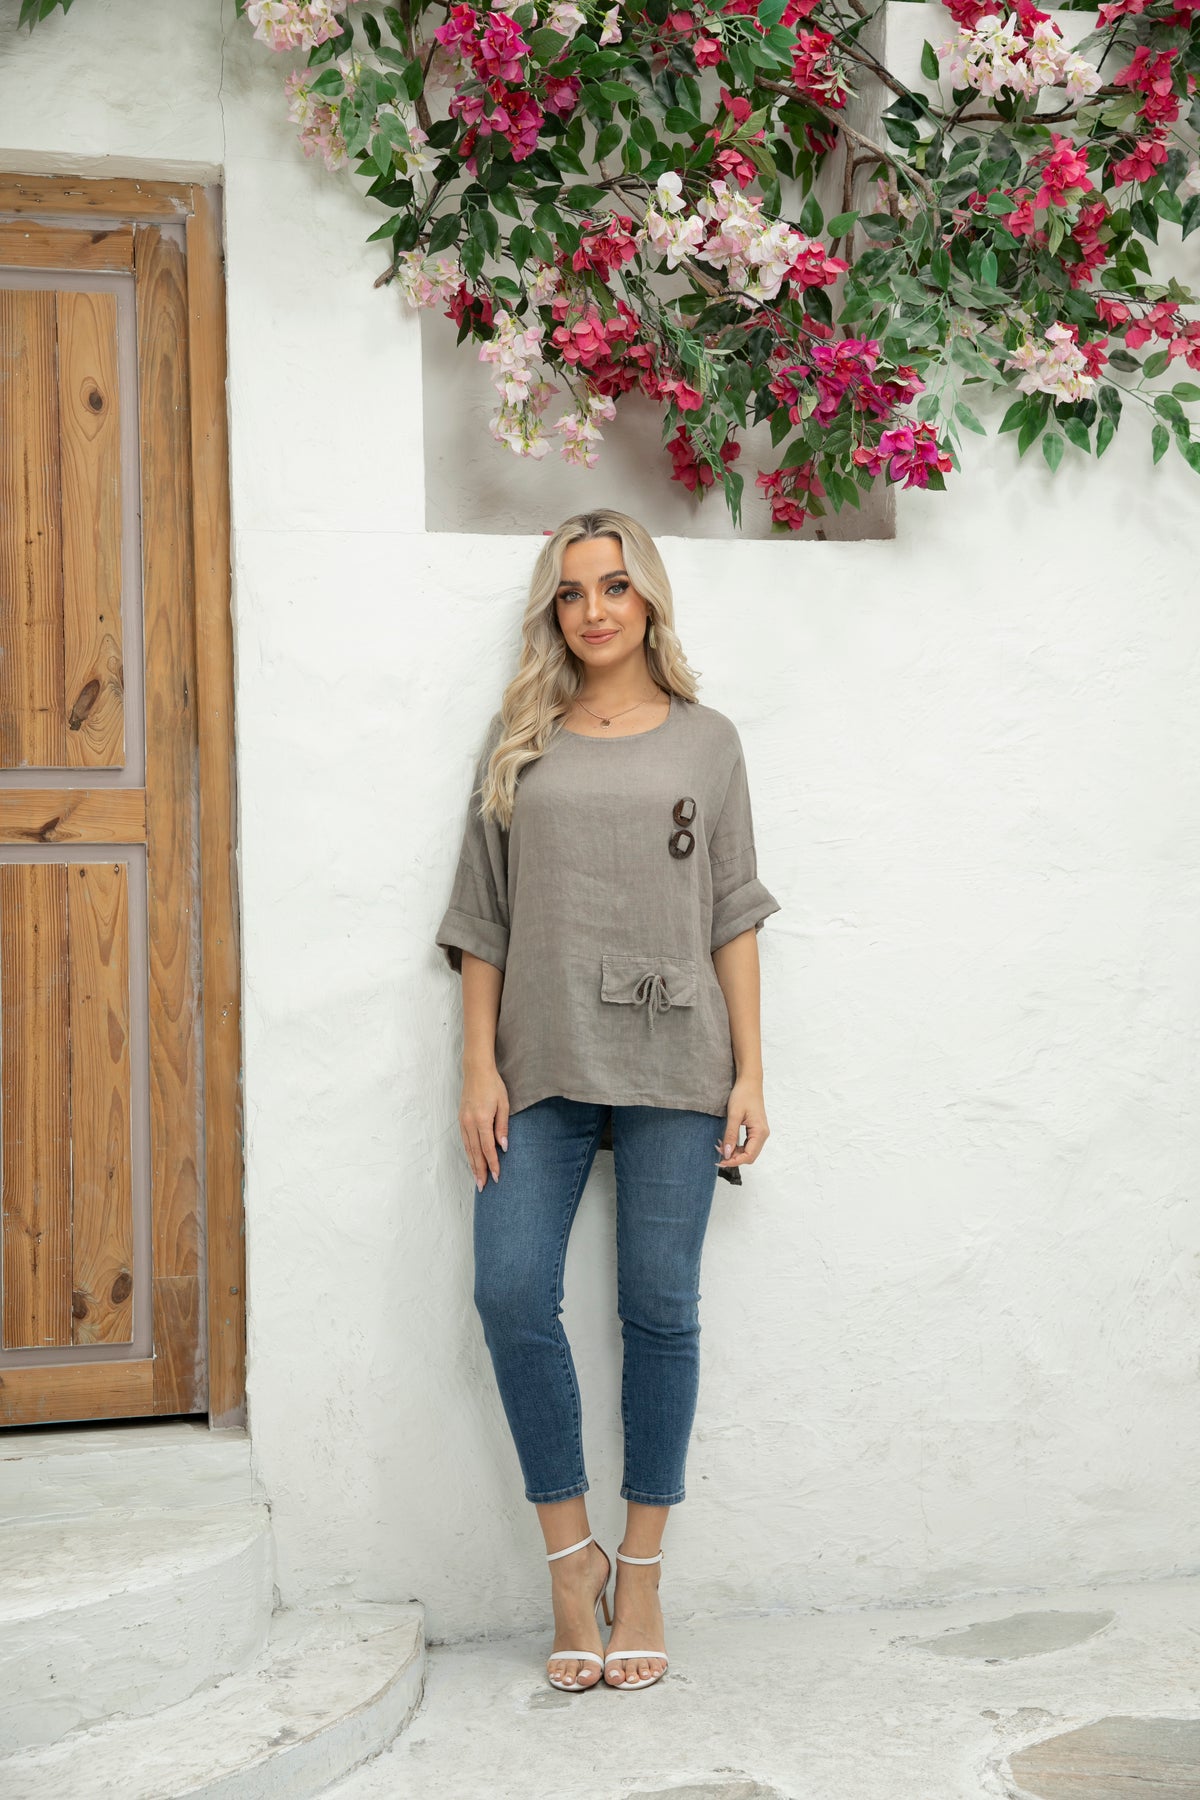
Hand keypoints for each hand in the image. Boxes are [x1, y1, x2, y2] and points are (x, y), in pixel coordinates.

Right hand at [460, 1065, 509, 1190]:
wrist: (476, 1071)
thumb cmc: (493, 1086)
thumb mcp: (504, 1104)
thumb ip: (502, 1127)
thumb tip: (503, 1147)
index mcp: (481, 1119)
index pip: (487, 1148)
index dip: (492, 1164)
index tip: (497, 1177)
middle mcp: (469, 1123)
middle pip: (475, 1152)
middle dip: (480, 1170)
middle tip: (483, 1187)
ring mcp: (462, 1121)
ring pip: (467, 1149)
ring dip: (472, 1165)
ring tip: (477, 1179)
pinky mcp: (460, 1119)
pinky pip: (464, 1141)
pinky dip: (468, 1154)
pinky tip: (472, 1161)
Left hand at [716, 1075, 768, 1171]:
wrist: (749, 1082)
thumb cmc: (743, 1095)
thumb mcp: (734, 1115)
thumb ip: (730, 1135)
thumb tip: (727, 1153)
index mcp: (760, 1132)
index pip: (749, 1156)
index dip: (734, 1161)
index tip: (720, 1160)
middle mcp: (763, 1134)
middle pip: (749, 1156)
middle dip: (733, 1157)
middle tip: (718, 1152)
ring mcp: (760, 1133)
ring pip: (748, 1151)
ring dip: (734, 1152)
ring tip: (720, 1145)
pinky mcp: (756, 1130)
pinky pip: (747, 1144)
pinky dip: (736, 1146)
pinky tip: (726, 1141)